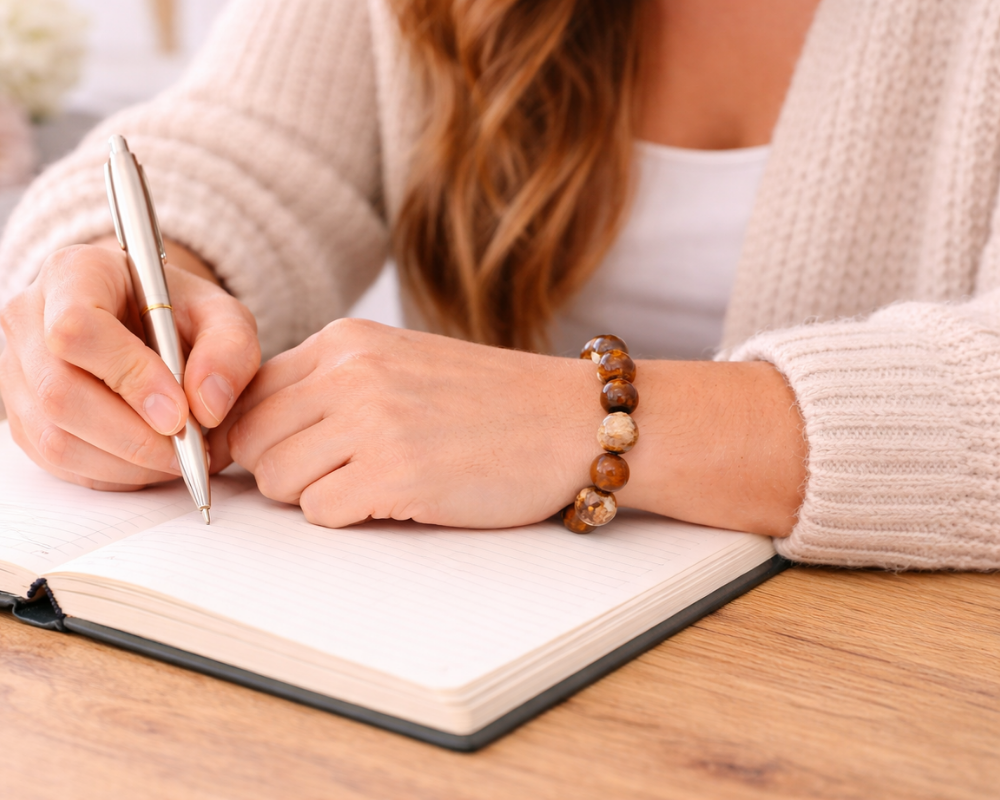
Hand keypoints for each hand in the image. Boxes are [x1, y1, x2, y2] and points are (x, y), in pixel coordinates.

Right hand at [0, 241, 259, 489]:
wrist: (150, 322)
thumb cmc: (182, 313)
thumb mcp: (223, 316)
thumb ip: (229, 350)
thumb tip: (207, 406)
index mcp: (75, 273)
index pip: (77, 328)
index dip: (129, 377)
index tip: (179, 412)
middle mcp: (30, 319)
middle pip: (59, 392)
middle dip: (134, 436)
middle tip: (189, 448)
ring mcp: (18, 371)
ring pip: (55, 437)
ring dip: (126, 462)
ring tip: (178, 455)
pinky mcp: (23, 417)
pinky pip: (58, 462)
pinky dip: (113, 474)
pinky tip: (150, 460)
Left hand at [221, 319, 597, 527]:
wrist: (569, 421)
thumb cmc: (492, 399)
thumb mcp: (401, 362)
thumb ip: (332, 383)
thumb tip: (256, 429)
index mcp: (347, 339)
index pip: (249, 391)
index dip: (253, 433)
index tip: (278, 455)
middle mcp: (351, 372)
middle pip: (252, 438)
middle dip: (281, 468)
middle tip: (331, 476)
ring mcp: (372, 422)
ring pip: (276, 479)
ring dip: (312, 495)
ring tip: (367, 485)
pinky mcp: (395, 475)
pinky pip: (320, 512)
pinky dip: (346, 516)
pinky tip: (391, 499)